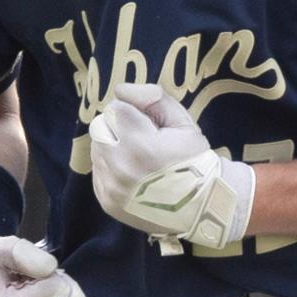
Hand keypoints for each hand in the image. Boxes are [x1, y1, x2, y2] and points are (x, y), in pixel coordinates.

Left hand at [89, 82, 253, 251]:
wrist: (200, 206)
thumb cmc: (193, 159)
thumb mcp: (182, 121)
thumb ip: (152, 97)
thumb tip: (120, 90)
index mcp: (140, 145)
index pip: (115, 108)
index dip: (133, 111)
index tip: (150, 124)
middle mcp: (120, 168)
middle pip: (99, 127)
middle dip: (118, 126)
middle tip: (140, 138)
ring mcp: (111, 188)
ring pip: (96, 149)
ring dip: (112, 146)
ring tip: (137, 157)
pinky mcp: (106, 201)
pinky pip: (97, 171)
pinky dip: (110, 168)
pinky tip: (132, 173)